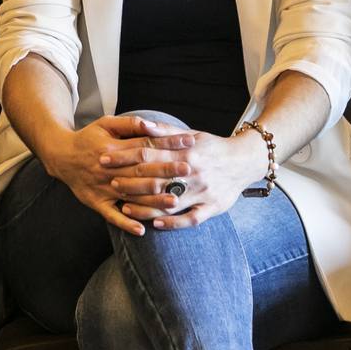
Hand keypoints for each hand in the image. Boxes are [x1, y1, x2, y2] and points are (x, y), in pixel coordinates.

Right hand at [40, 114, 190, 236]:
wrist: (61, 157)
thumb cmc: (88, 138)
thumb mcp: (105, 124)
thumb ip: (129, 124)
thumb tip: (151, 124)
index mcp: (113, 148)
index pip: (146, 145)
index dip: (168, 144)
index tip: (189, 143)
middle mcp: (109, 169)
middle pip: (142, 171)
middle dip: (166, 171)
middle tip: (189, 171)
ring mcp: (103, 188)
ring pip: (131, 195)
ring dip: (152, 199)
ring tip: (175, 201)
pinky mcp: (96, 203)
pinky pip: (112, 216)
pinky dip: (126, 223)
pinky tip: (142, 230)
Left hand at [103, 129, 265, 228]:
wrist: (245, 161)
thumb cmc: (213, 147)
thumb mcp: (192, 134)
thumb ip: (166, 132)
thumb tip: (143, 125)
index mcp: (186, 151)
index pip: (149, 153)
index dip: (124, 156)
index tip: (105, 158)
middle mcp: (193, 172)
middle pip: (155, 178)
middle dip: (129, 181)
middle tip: (110, 183)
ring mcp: (203, 191)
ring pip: (169, 201)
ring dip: (145, 205)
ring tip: (124, 207)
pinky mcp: (212, 207)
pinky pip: (191, 218)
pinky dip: (173, 222)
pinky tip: (156, 224)